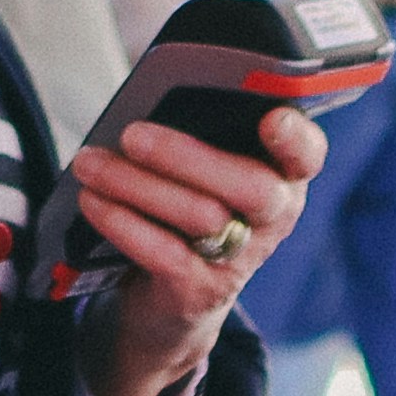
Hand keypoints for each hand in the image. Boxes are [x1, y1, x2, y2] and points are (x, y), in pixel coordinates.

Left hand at [68, 104, 328, 395]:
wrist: (173, 297)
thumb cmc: (185, 204)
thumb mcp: (199, 168)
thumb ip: (195, 131)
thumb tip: (149, 99)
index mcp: (280, 175)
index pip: (307, 154)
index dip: (296, 138)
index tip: (272, 118)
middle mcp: (272, 220)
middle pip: (253, 187)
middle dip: (188, 157)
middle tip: (131, 134)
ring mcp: (241, 260)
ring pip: (201, 217)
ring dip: (135, 184)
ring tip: (89, 162)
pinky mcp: (201, 290)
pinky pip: (165, 254)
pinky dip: (122, 222)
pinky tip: (92, 200)